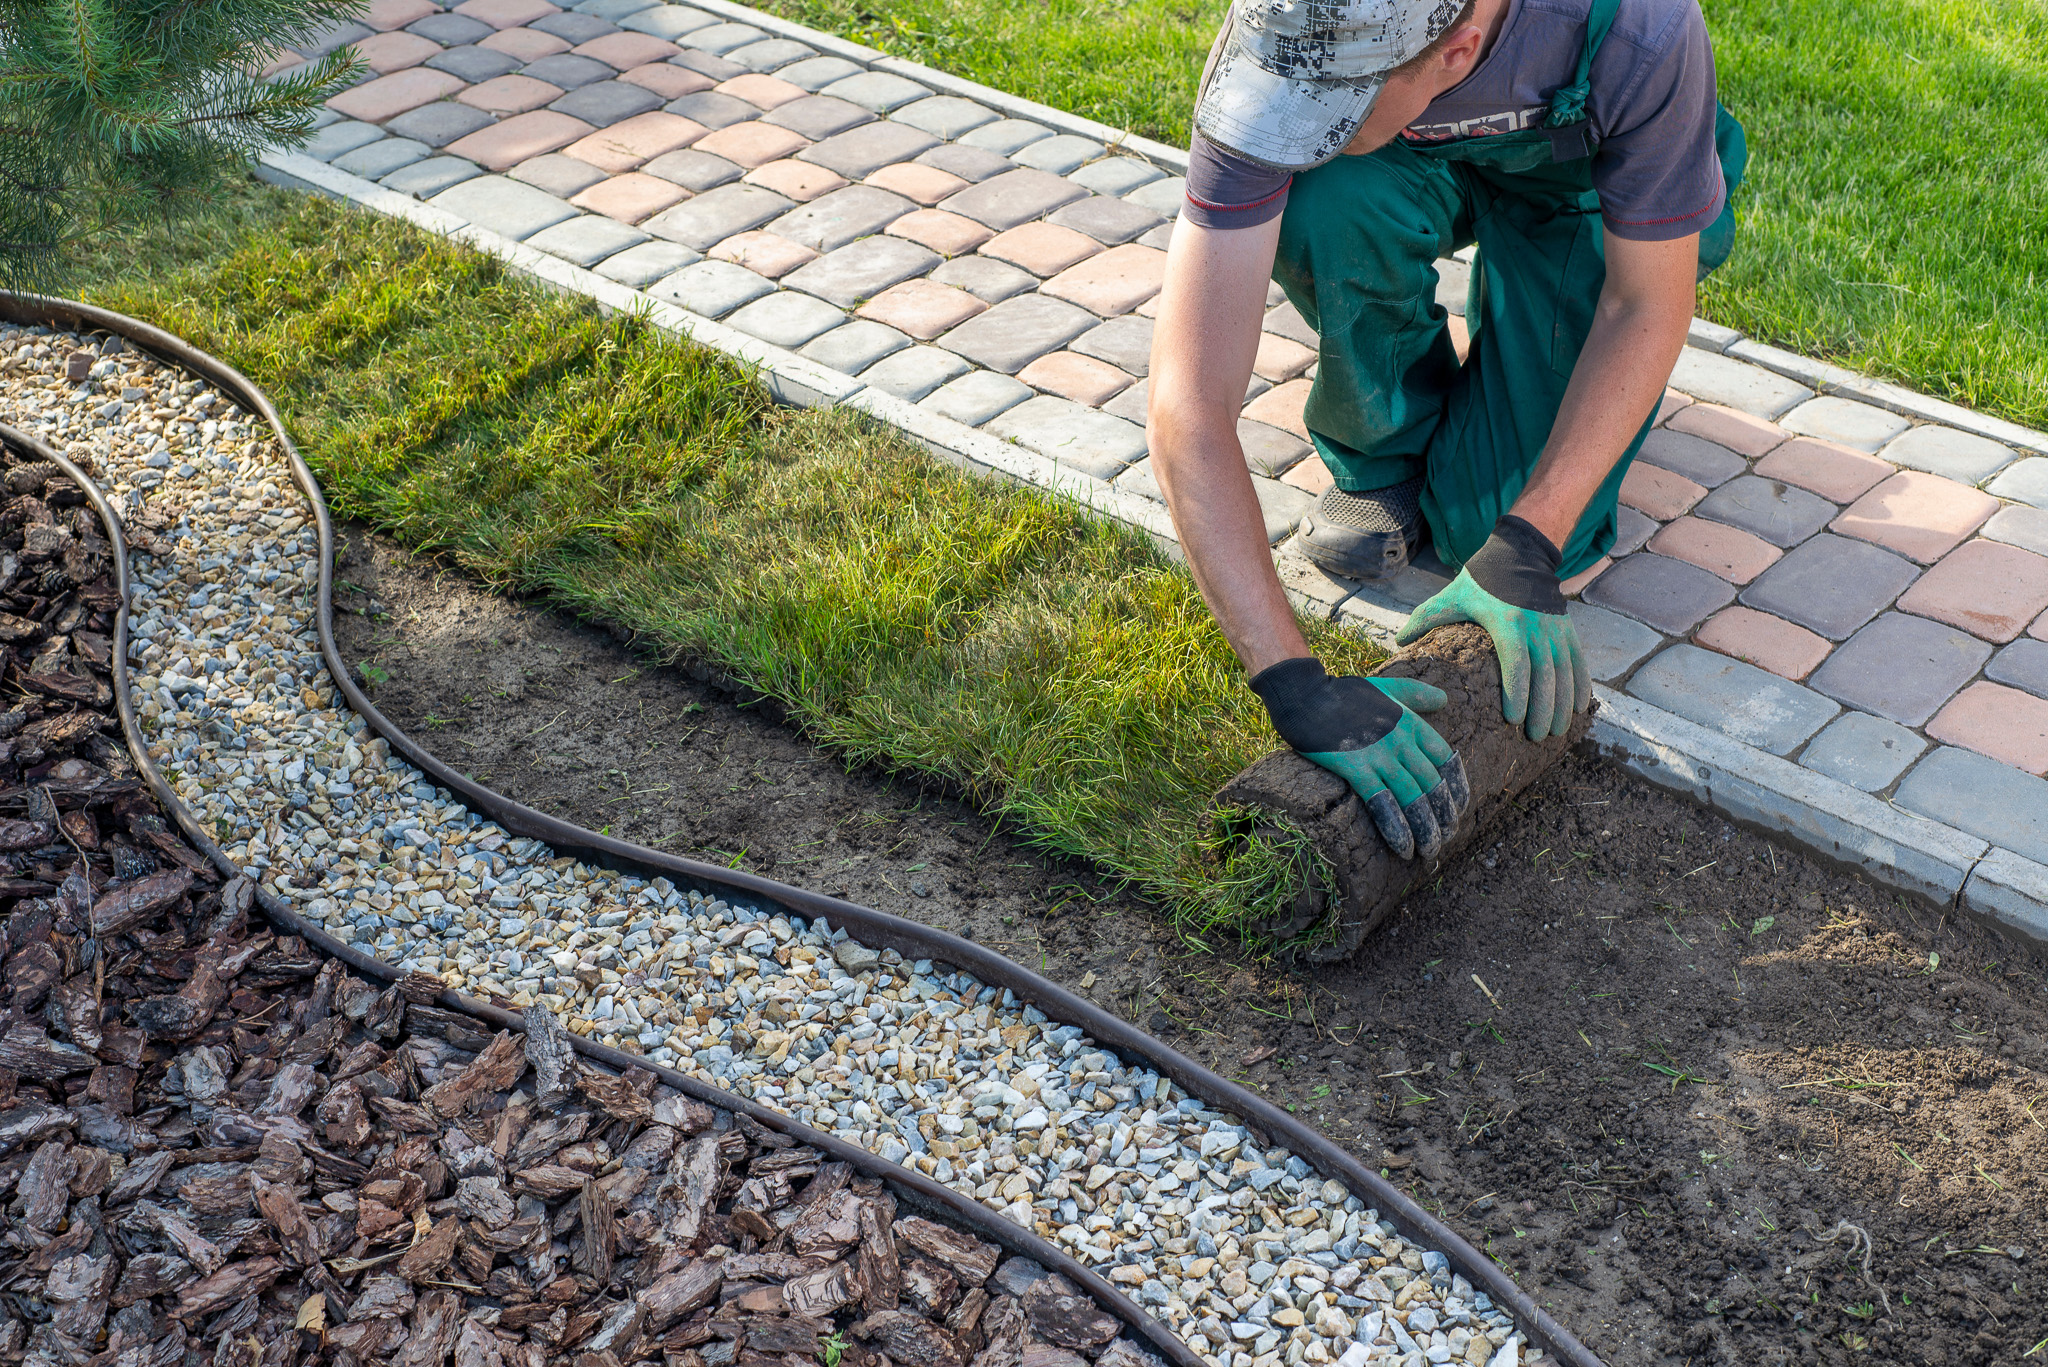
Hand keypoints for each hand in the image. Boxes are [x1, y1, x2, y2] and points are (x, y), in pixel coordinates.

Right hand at [1249, 657, 1471, 860]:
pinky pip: (1382, 803)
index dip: (1455, 788)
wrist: (1306, 696)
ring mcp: (1379, 755)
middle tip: (1446, 838)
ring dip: (1425, 829)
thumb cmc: (1344, 693)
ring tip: (1429, 851)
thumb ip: (1417, 694)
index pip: (1446, 760)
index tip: (1457, 810)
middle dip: (1443, 816)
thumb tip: (1444, 699)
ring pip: (1412, 798)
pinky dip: (1396, 828)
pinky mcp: (1355, 768)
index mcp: (1412, 723)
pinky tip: (1403, 848)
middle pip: (1432, 785)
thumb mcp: (1387, 687)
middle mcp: (1401, 741)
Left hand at [1397, 515, 1590, 741]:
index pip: (1516, 663)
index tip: (1514, 720)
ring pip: (1565, 673)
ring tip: (1555, 731)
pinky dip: (1580, 686)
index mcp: (1508, 622)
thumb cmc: (1481, 580)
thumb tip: (1398, 642)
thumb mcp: (1451, 596)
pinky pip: (1579, 662)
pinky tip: (1578, 709)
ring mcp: (1555, 630)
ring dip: (1562, 704)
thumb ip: (1425, 618)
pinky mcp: (1567, 630)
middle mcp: (1537, 628)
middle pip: (1545, 676)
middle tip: (1534, 737)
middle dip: (1542, 709)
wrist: (1521, 555)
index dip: (1518, 693)